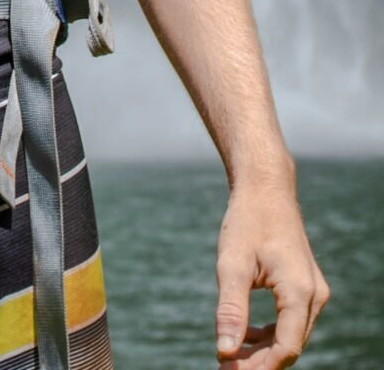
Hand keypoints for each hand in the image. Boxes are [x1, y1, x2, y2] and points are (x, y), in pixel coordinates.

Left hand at [216, 181, 328, 366]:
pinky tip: (244, 335)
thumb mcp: (232, 265)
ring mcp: (312, 291)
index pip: (286, 347)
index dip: (260, 368)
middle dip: (258, 363)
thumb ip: (230, 310)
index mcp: (299, 291)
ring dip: (263, 351)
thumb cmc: (247, 221)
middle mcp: (314, 295)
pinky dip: (269, 334)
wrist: (265, 187)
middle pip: (290, 346)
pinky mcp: (305, 287)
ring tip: (230, 356)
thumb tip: (225, 351)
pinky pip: (291, 322)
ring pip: (291, 336)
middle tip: (224, 368)